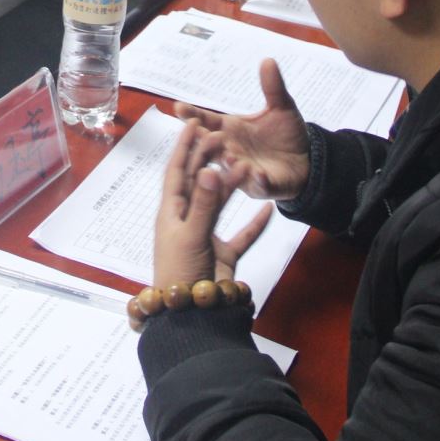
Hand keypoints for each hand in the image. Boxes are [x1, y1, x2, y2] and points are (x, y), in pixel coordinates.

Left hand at [153, 119, 273, 289]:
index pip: (176, 172)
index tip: (193, 124)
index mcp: (171, 213)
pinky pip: (241, 235)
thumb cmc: (182, 274)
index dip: (184, 148)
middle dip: (207, 158)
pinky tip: (268, 209)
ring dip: (231, 185)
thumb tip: (210, 168)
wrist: (191, 317)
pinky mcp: (223, 254)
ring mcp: (205, 237)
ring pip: (219, 204)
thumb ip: (204, 203)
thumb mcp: (191, 235)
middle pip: (197, 183)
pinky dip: (254, 223)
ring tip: (244, 163)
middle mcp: (186, 221)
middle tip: (223, 136)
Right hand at [176, 59, 310, 200]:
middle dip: (203, 140)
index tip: (178, 106)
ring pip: (229, 168)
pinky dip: (257, 181)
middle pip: (210, 146)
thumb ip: (272, 87)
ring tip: (227, 154)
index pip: (206, 121)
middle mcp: (230, 150)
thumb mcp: (282, 107)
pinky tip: (258, 175)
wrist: (307, 160)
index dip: (193, 115)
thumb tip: (268, 60)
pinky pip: (257, 185)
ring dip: (227, 162)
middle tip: (198, 131)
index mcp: (230, 129)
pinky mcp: (261, 186)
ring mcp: (242, 170)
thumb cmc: (285, 133)